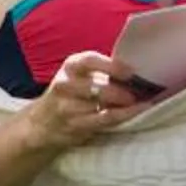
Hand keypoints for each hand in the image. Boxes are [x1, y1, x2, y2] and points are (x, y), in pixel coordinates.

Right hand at [24, 49, 144, 150]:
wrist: (44, 121)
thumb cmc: (72, 93)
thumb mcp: (81, 74)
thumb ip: (103, 71)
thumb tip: (138, 73)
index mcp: (71, 66)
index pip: (90, 60)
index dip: (112, 66)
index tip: (131, 72)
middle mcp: (65, 84)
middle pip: (97, 87)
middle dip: (121, 92)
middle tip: (138, 94)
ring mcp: (67, 107)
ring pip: (102, 108)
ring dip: (126, 107)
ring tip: (142, 105)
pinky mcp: (74, 125)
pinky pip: (103, 121)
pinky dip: (122, 117)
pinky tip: (135, 113)